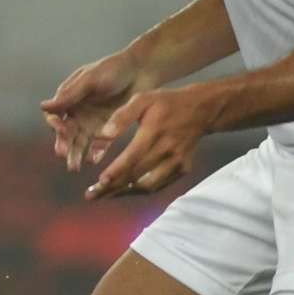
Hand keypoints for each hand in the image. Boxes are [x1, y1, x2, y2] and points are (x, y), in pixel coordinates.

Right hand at [41, 49, 151, 171]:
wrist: (142, 70)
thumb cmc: (112, 69)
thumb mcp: (90, 80)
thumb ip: (69, 95)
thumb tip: (42, 107)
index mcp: (70, 98)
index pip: (56, 115)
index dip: (55, 124)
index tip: (61, 129)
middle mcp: (79, 112)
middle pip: (67, 133)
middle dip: (64, 145)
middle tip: (64, 156)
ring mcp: (94, 122)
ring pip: (81, 142)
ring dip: (77, 153)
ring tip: (75, 167)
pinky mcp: (111, 128)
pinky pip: (101, 144)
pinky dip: (96, 152)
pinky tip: (95, 161)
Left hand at [86, 86, 219, 199]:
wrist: (201, 111)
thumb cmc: (166, 103)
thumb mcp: (142, 99)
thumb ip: (122, 116)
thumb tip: (103, 134)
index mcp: (154, 133)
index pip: (132, 158)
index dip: (116, 171)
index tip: (100, 182)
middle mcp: (167, 151)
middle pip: (138, 175)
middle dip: (114, 187)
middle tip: (93, 195)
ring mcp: (177, 163)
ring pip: (150, 185)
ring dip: (127, 192)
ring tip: (106, 195)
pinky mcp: (183, 169)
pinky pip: (161, 184)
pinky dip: (143, 189)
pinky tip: (126, 190)